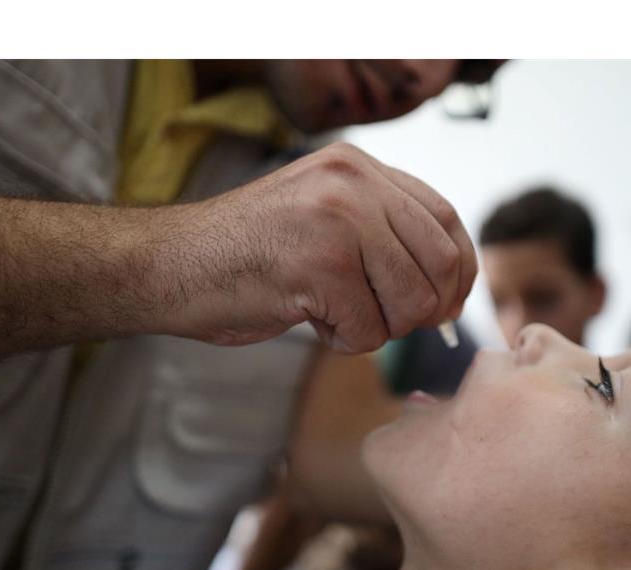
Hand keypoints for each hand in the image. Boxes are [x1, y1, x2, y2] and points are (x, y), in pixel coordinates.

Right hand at [159, 142, 476, 353]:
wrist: (172, 265)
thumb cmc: (247, 253)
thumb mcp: (325, 219)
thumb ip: (384, 236)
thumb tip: (451, 290)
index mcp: (358, 167)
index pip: (444, 218)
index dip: (458, 269)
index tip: (449, 301)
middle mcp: (353, 183)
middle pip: (439, 262)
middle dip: (425, 308)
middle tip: (389, 321)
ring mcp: (337, 221)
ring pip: (410, 301)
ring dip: (380, 328)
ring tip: (334, 313)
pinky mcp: (320, 266)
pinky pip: (369, 329)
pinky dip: (345, 341)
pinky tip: (309, 318)